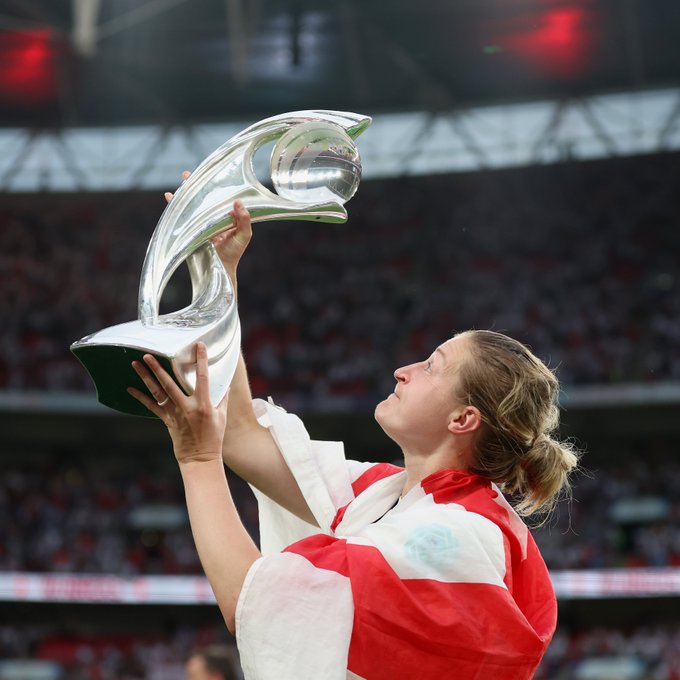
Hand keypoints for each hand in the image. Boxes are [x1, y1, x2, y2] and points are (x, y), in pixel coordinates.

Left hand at [127, 343, 228, 465]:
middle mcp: (187, 407)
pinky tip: (130, 389)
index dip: (201, 360)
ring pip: (158, 392)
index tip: (199, 346)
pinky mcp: (167, 421)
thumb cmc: (214, 437)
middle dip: (158, 368)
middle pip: (170, 383)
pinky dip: (141, 398)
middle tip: (148, 354)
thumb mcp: (222, 417)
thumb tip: (224, 384)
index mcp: (204, 404)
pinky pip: (152, 407)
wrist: (200, 458)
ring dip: (146, 377)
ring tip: (136, 364)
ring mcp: (175, 414)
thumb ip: (222, 399)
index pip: (203, 378)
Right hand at [165, 173, 252, 274]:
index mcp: (224, 216)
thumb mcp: (244, 235)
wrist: (221, 269)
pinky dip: (174, 207)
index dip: (214, 187)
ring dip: (184, 194)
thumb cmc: (235, 252)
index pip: (218, 198)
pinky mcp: (190, 230)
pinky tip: (169, 197)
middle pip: (202, 199)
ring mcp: (200, 223)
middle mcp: (211, 218)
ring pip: (191, 205)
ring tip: (181, 182)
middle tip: (188, 174)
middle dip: (195, 186)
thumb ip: (244, 220)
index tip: (210, 175)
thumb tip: (238, 202)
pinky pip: (181, 216)